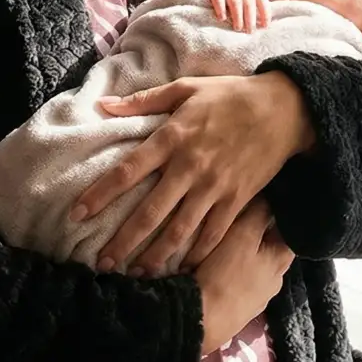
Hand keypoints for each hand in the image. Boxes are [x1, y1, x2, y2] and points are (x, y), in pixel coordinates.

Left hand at [73, 71, 314, 273]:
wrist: (285, 109)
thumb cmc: (231, 95)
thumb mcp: (186, 88)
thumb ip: (143, 100)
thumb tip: (103, 105)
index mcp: (172, 137)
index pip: (127, 170)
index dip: (100, 194)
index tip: (77, 214)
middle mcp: (190, 167)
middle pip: (149, 212)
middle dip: (123, 240)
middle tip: (102, 262)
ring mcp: (215, 187)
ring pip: (179, 231)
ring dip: (155, 256)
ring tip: (136, 273)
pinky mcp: (237, 200)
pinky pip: (212, 234)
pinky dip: (195, 255)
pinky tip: (180, 269)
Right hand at [194, 199, 293, 354]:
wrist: (199, 321)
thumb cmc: (224, 274)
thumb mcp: (242, 235)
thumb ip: (258, 214)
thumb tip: (271, 197)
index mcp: (281, 262)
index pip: (291, 234)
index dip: (282, 217)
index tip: (270, 202)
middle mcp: (274, 283)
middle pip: (271, 252)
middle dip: (259, 237)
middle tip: (240, 220)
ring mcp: (256, 301)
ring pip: (254, 271)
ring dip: (243, 259)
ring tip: (224, 246)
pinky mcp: (237, 312)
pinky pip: (238, 286)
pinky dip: (231, 276)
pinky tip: (216, 272)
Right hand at [208, 0, 269, 33]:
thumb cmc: (231, 3)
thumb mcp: (244, 5)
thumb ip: (253, 13)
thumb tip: (262, 27)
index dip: (265, 12)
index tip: (265, 26)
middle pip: (249, 2)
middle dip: (251, 18)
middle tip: (250, 31)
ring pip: (235, 1)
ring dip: (238, 16)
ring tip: (237, 28)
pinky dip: (221, 9)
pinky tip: (222, 19)